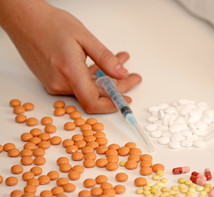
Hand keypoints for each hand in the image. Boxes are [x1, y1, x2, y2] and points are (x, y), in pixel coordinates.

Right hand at [0, 0, 140, 112]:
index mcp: (68, 72)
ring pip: (87, 87)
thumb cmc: (49, 24)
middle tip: (132, 76)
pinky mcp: (52, 80)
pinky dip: (93, 76)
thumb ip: (105, 58)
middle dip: (116, 86)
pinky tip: (103, 64)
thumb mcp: (85, 38)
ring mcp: (54, 83)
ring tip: (121, 61)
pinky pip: (77, 83)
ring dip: (106, 78)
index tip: (126, 100)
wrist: (24, 19)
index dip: (112, 104)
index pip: (93, 101)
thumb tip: (121, 74)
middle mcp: (59, 83)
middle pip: (94, 94)